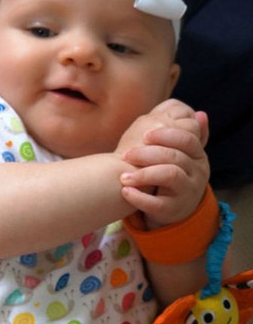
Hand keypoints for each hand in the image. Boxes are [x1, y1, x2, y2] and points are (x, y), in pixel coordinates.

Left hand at [119, 103, 209, 228]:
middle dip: (148, 153)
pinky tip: (125, 192)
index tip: (144, 136)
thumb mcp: (179, 153)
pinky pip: (158, 204)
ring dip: (143, 174)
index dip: (166, 136)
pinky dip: (140, 198)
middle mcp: (197, 172)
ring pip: (170, 176)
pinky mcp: (173, 209)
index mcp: (196, 155)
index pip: (188, 140)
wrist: (173, 206)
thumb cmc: (170, 172)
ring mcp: (187, 192)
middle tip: (126, 154)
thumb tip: (200, 113)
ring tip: (123, 176)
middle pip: (175, 157)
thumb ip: (181, 133)